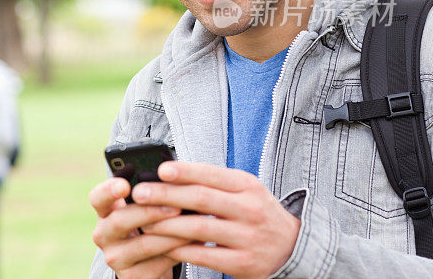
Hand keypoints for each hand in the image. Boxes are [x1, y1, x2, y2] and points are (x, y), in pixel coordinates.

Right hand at [89, 177, 189, 277]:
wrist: (151, 265)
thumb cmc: (150, 226)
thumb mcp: (144, 208)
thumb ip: (150, 193)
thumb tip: (175, 176)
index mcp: (105, 211)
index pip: (98, 197)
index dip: (108, 190)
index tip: (124, 185)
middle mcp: (103, 234)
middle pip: (120, 220)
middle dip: (150, 212)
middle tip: (176, 206)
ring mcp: (115, 257)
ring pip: (144, 244)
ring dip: (172, 233)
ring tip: (195, 224)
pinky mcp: (131, 277)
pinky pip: (159, 263)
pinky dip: (179, 251)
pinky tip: (196, 243)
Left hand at [132, 162, 299, 278]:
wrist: (292, 248)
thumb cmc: (256, 212)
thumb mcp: (243, 190)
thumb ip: (212, 182)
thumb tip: (168, 174)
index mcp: (247, 186)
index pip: (211, 174)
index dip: (184, 171)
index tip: (159, 169)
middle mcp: (249, 209)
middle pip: (201, 199)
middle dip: (166, 195)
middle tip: (140, 193)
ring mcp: (247, 238)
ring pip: (199, 229)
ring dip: (167, 225)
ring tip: (145, 222)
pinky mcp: (243, 263)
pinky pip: (204, 256)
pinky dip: (181, 250)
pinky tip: (163, 245)